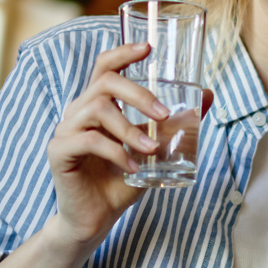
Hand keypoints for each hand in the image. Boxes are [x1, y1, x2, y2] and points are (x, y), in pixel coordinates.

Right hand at [44, 43, 211, 247]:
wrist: (95, 219)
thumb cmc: (122, 181)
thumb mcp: (154, 149)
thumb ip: (174, 124)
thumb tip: (207, 95)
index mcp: (98, 104)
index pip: (104, 66)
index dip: (123, 52)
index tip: (148, 48)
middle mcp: (78, 111)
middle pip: (105, 82)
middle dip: (138, 95)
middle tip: (164, 115)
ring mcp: (65, 130)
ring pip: (98, 109)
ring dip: (130, 129)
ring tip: (152, 150)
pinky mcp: (59, 152)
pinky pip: (89, 141)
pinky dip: (116, 153)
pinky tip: (132, 169)